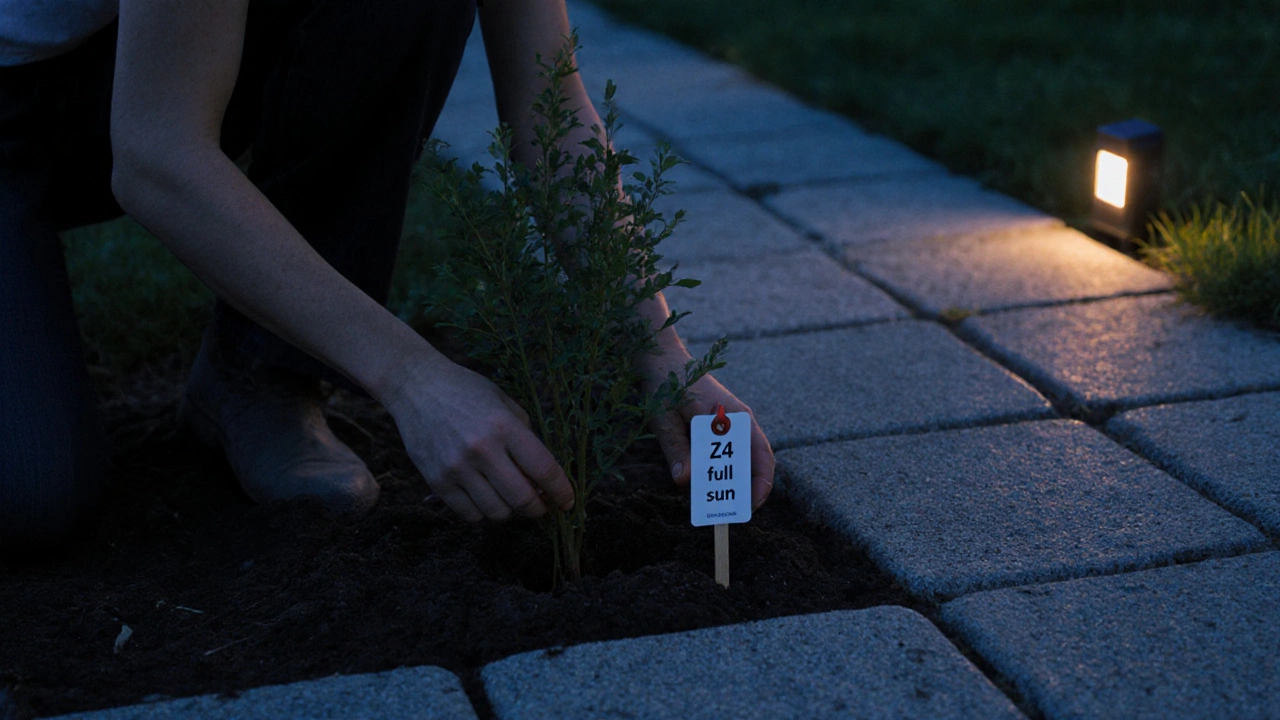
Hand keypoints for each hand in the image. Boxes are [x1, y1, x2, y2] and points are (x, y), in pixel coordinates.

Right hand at [382, 353, 573, 522]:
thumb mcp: (504, 402)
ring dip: (511, 512)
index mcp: (503, 426)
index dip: (561, 491)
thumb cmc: (465, 390)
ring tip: (512, 499)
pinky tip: (487, 498)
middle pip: (522, 499)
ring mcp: (456, 468)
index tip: (568, 502)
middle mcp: (481, 449)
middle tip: (542, 507)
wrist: (415, 386)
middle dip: (539, 509)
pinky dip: (484, 513)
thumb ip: (526, 436)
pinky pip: (469, 514)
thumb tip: (542, 477)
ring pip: (497, 512)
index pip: (544, 469)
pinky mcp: (437, 481)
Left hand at [648, 371, 774, 510]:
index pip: (760, 454)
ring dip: (732, 481)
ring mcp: (731, 422)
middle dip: (745, 490)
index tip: (749, 506)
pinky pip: (728, 453)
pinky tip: (704, 483)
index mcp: (731, 416)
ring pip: (742, 459)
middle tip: (726, 513)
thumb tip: (685, 481)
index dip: (760, 483)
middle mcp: (738, 420)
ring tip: (714, 503)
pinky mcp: (720, 426)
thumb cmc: (665, 384)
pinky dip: (721, 470)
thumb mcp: (664, 418)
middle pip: (756, 461)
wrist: (662, 358)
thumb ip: (677, 448)